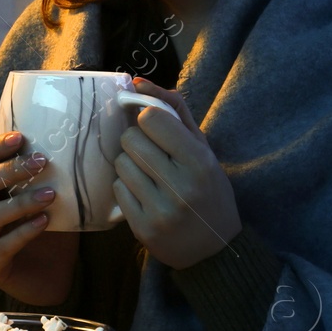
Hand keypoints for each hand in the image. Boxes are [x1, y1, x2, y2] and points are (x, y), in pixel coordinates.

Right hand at [0, 123, 79, 305]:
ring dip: (22, 202)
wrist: (53, 278)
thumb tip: (33, 127)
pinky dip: (24, 232)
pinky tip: (45, 222)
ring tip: (51, 194)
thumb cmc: (49, 231)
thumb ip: (36, 168)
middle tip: (42, 161)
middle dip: (10, 170)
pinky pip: (2, 247)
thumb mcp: (47, 193)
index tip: (21, 137)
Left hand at [112, 77, 241, 269]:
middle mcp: (180, 186)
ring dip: (130, 164)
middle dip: (136, 141)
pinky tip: (145, 195)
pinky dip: (126, 188)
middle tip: (151, 153)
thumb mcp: (203, 149)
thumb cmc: (209, 190)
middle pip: (130, 140)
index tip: (156, 128)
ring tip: (149, 175)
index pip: (152, 119)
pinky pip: (117, 189)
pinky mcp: (142, 229)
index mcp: (199, 162)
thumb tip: (137, 81)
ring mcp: (160, 210)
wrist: (214, 249)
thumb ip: (174, 110)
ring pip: (120, 164)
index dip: (148, 119)